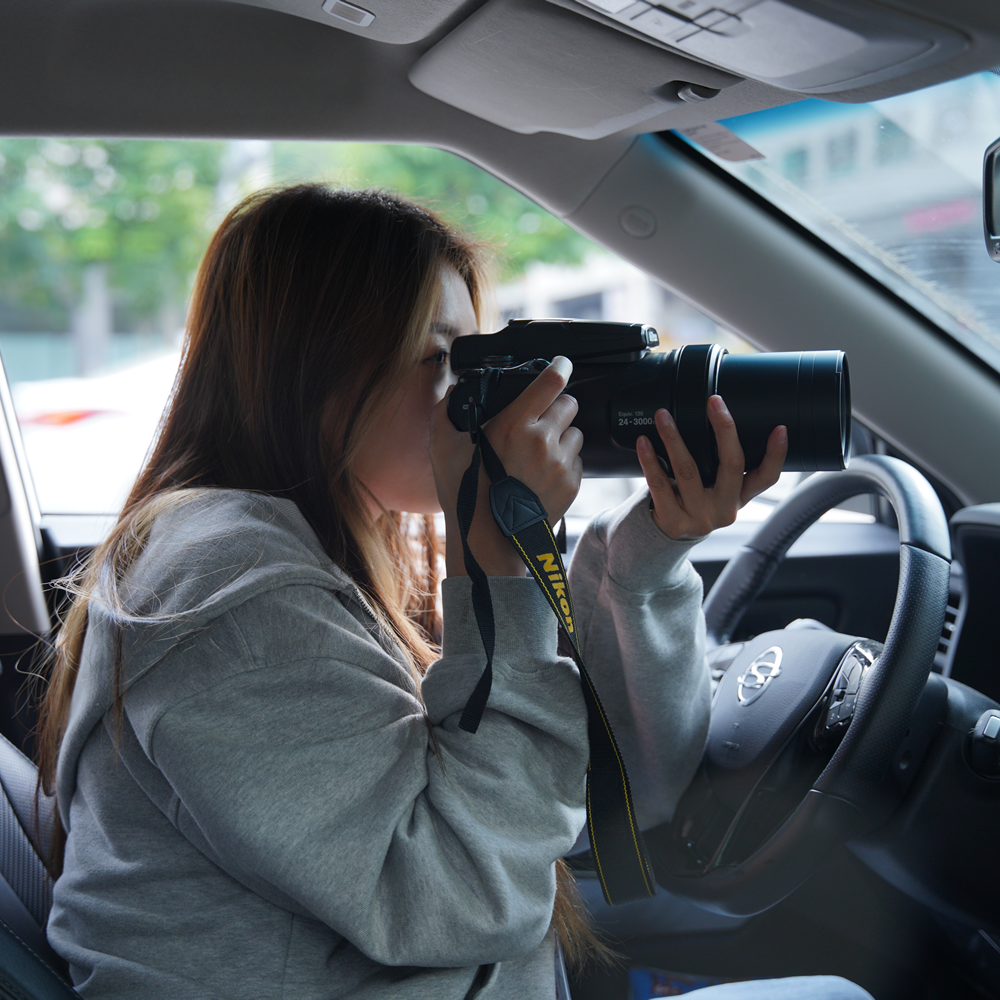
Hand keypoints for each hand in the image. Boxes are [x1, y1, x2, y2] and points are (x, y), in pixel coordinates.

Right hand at [431, 357, 582, 576]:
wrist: (488, 541)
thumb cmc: (465, 494)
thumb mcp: (442, 449)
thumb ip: (445, 411)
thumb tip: (454, 390)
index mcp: (515, 425)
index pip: (551, 382)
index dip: (560, 367)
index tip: (562, 363)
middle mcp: (543, 440)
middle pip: (569, 404)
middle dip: (556, 407)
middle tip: (539, 422)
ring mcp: (560, 464)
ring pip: (576, 433)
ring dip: (562, 436)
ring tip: (539, 453)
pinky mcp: (572, 484)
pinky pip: (577, 461)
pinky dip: (564, 463)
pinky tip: (542, 475)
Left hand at [636, 395, 786, 540]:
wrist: (667, 539)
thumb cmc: (694, 504)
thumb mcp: (717, 492)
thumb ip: (724, 468)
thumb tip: (723, 420)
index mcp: (739, 498)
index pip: (766, 478)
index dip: (776, 455)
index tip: (779, 429)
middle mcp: (724, 509)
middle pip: (730, 465)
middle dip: (724, 429)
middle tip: (714, 402)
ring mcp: (699, 517)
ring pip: (687, 470)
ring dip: (674, 438)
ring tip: (663, 416)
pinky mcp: (673, 521)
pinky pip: (659, 484)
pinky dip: (650, 460)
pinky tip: (645, 442)